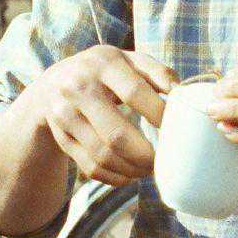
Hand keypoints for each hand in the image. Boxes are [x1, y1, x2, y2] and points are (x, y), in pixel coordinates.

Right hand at [20, 46, 175, 186]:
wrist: (54, 83)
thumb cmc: (106, 71)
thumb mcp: (129, 60)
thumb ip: (158, 72)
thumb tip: (183, 94)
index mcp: (102, 63)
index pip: (134, 92)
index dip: (158, 113)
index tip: (175, 127)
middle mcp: (78, 88)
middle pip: (116, 134)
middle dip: (145, 155)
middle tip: (163, 161)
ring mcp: (65, 115)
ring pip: (102, 155)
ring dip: (131, 169)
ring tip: (149, 169)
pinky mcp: (61, 137)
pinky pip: (89, 166)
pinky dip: (114, 177)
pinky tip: (129, 174)